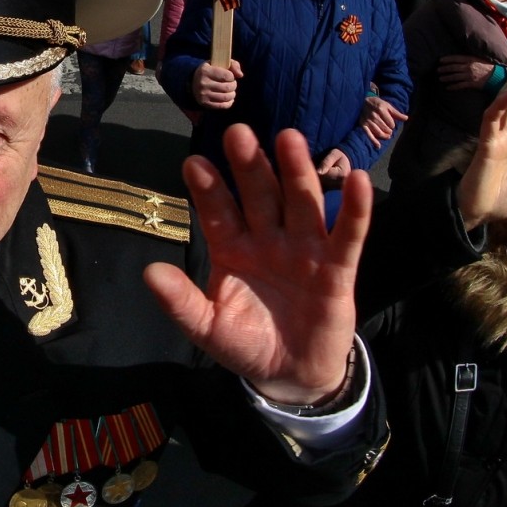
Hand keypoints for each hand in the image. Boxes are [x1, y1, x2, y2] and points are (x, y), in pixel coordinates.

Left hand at [145, 126, 368, 404]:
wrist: (290, 374)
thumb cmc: (246, 343)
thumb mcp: (208, 327)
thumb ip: (182, 301)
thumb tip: (149, 272)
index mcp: (233, 248)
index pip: (218, 212)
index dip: (208, 189)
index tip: (193, 163)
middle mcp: (268, 240)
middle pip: (258, 195)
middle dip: (249, 165)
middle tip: (237, 132)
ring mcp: (304, 250)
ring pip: (300, 203)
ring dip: (295, 171)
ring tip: (288, 138)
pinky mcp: (337, 268)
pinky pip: (348, 235)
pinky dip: (355, 209)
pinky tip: (356, 179)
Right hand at [192, 59, 242, 109]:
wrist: (193, 82)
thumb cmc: (211, 71)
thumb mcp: (219, 63)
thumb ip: (233, 64)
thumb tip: (240, 75)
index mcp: (206, 71)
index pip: (227, 76)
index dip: (232, 76)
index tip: (229, 76)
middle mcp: (203, 83)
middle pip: (227, 87)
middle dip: (233, 86)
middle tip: (232, 84)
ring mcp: (203, 94)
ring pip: (226, 97)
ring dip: (232, 94)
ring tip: (231, 91)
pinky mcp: (205, 103)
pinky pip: (222, 106)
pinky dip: (229, 102)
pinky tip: (229, 99)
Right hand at [359, 95, 408, 147]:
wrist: (362, 102)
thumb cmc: (377, 104)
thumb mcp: (387, 106)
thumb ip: (396, 113)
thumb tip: (406, 118)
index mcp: (381, 109)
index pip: (390, 123)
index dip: (392, 125)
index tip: (390, 124)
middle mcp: (374, 116)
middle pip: (385, 129)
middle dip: (389, 131)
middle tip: (389, 131)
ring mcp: (368, 121)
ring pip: (379, 133)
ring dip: (384, 136)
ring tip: (387, 136)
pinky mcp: (362, 125)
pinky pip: (368, 134)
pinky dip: (374, 141)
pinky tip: (378, 146)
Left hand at [439, 55, 496, 90]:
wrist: (497, 76)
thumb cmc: (489, 66)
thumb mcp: (480, 58)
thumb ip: (470, 59)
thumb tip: (461, 58)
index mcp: (471, 59)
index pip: (456, 58)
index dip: (447, 59)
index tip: (440, 60)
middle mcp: (468, 67)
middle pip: (453, 67)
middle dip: (444, 69)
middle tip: (437, 70)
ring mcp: (469, 76)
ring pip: (455, 77)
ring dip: (446, 77)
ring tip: (440, 78)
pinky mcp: (471, 84)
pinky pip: (460, 85)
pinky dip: (453, 87)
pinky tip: (448, 88)